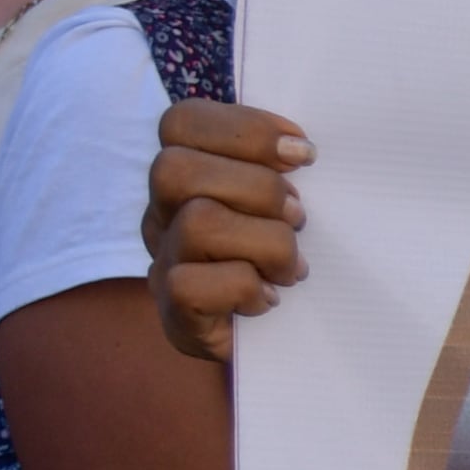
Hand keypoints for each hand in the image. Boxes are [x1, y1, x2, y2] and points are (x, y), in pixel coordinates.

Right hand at [144, 98, 311, 363]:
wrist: (298, 347)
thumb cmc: (298, 260)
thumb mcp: (295, 203)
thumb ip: (289, 168)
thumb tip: (305, 150)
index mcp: (190, 175)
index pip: (181, 123)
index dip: (244, 129)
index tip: (304, 154)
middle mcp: (163, 214)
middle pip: (175, 169)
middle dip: (256, 188)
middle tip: (298, 216)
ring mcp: (163, 263)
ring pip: (196, 223)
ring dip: (265, 243)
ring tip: (292, 266)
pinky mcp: (174, 314)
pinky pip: (189, 286)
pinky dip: (243, 289)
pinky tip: (268, 299)